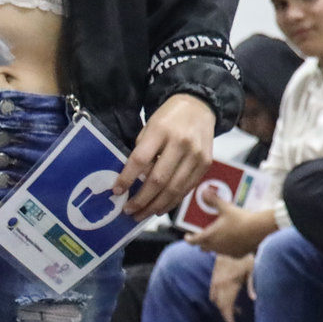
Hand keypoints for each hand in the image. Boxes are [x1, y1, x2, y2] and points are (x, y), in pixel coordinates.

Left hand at [117, 94, 215, 217]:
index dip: (127, 178)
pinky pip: (187, 188)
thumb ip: (143, 151)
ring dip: (156, 206)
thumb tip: (133, 182)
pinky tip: (160, 208)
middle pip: (158, 179)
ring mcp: (196, 155)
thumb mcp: (150, 127)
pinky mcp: (205, 164)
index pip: (140, 159)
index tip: (116, 191)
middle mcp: (181, 143)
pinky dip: (172, 201)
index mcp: (161, 130)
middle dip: (141, 199)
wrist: (200, 107)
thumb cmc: (169, 118)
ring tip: (142, 214)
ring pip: (174, 189)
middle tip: (128, 210)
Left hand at [188, 197, 274, 256]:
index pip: (193, 241)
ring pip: (216, 251)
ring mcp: (227, 252)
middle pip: (203, 247)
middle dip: (202, 242)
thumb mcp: (226, 208)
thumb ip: (214, 201)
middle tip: (204, 234)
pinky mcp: (238, 255)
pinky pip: (230, 253)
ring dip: (216, 245)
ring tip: (220, 236)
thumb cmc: (241, 218)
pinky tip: (235, 242)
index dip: (189, 239)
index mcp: (210, 236)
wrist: (259, 228)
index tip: (188, 236)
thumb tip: (204, 192)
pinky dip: (229, 248)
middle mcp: (216, 247)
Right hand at [207, 254, 254, 321]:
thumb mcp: (252, 270)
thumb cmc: (244, 256)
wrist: (229, 243)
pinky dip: (219, 299)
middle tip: (234, 321)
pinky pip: (213, 293)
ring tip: (234, 310)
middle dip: (226, 315)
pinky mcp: (213, 277)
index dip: (228, 318)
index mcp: (229, 285)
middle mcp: (219, 285)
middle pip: (220, 306)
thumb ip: (252, 285)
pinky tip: (228, 299)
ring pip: (215, 300)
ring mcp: (214, 281)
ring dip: (223, 307)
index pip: (226, 307)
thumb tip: (255, 299)